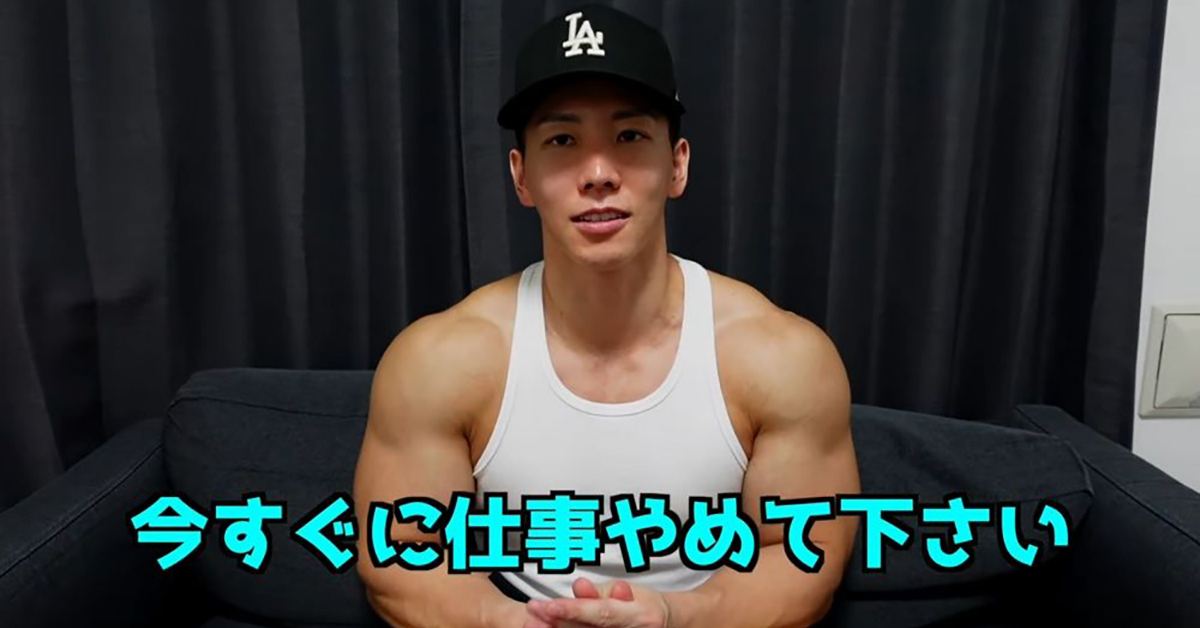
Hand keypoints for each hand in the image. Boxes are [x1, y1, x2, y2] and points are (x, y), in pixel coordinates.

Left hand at [522, 577, 669, 627]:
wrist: (663, 624)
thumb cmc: (641, 603)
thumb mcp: (626, 591)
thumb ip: (599, 594)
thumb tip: (578, 586)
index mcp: (639, 617)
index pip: (600, 614)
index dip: (574, 610)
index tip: (549, 605)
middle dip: (557, 622)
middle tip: (533, 611)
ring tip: (533, 620)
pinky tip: (545, 625)